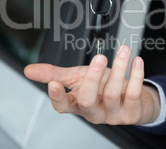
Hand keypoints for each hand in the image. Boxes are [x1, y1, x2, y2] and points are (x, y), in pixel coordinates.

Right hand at [24, 45, 160, 124]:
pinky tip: (136, 62)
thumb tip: (29, 70)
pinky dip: (136, 76)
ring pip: (112, 94)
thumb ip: (55, 74)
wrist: (132, 99)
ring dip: (119, 69)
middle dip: (93, 77)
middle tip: (99, 57)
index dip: (57, 97)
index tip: (54, 84)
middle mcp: (94, 111)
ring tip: (123, 51)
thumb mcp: (78, 78)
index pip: (63, 105)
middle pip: (87, 99)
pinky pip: (133, 94)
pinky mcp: (131, 113)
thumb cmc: (103, 87)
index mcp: (78, 103)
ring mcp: (113, 114)